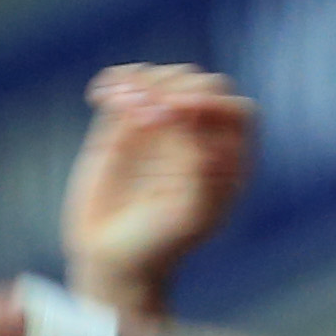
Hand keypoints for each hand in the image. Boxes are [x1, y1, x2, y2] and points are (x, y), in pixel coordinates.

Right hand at [61, 65, 254, 309]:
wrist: (113, 258)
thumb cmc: (159, 244)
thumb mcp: (189, 214)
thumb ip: (199, 166)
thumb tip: (187, 114)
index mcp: (227, 158)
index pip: (235, 111)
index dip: (213, 102)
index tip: (181, 109)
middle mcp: (200, 136)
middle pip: (201, 84)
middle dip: (176, 88)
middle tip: (146, 113)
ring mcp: (163, 125)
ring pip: (166, 78)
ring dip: (145, 80)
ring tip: (118, 104)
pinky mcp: (126, 123)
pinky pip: (127, 86)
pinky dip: (117, 81)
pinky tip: (100, 95)